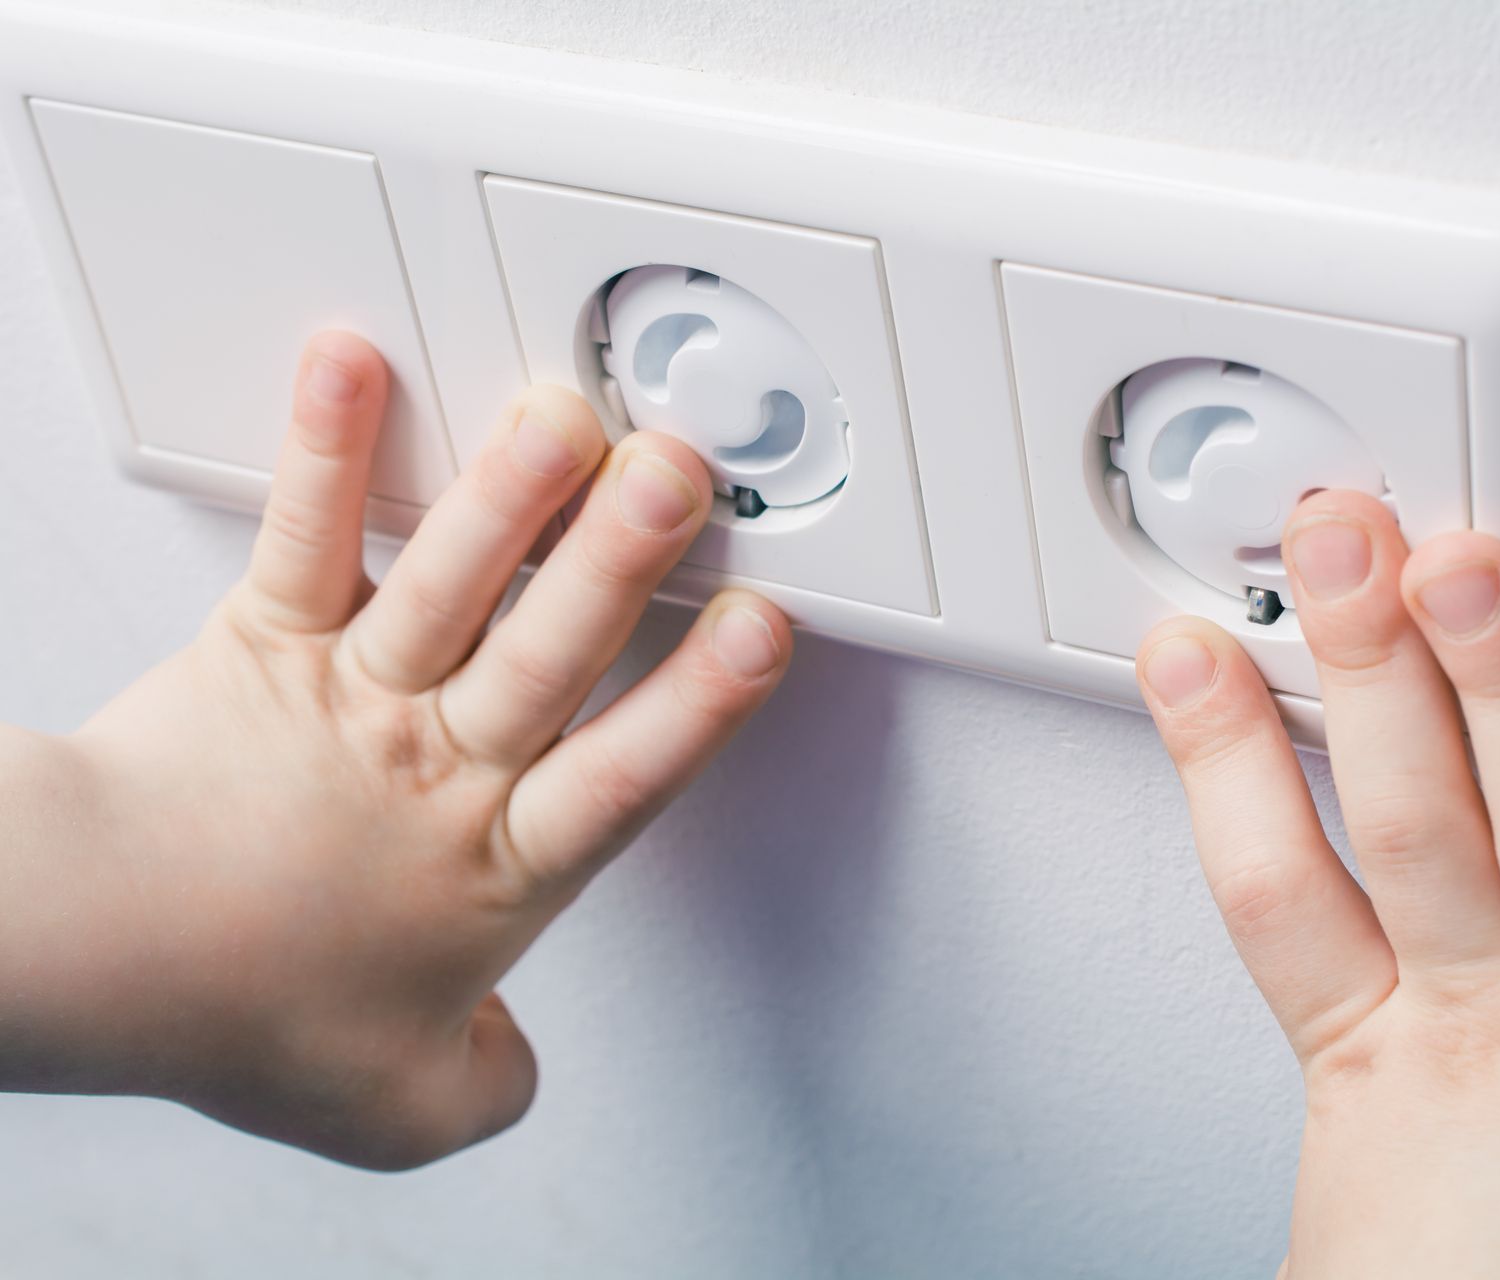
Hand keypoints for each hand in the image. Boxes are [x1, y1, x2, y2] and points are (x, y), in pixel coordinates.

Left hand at [0, 332, 790, 1167]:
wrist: (89, 953)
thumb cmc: (237, 1008)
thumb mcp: (395, 1107)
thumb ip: (484, 1088)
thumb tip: (511, 1071)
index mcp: (497, 862)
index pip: (625, 775)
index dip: (700, 704)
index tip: (762, 629)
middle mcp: (441, 764)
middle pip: (550, 652)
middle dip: (621, 561)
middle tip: (679, 476)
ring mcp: (357, 691)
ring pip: (452, 584)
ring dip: (510, 495)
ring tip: (563, 416)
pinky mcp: (268, 639)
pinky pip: (305, 536)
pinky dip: (328, 449)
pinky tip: (353, 367)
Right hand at [1136, 491, 1499, 1278]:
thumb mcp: (1346, 1215)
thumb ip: (1323, 1084)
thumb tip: (1280, 973)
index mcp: (1376, 1079)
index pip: (1271, 889)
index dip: (1218, 761)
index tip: (1185, 651)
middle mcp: (1494, 1041)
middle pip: (1410, 824)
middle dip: (1367, 671)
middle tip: (1339, 541)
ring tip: (1471, 568)